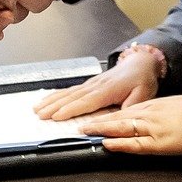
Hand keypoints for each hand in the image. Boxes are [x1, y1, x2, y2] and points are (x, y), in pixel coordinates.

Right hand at [35, 49, 160, 120]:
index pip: (86, 102)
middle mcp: (96, 86)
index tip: (57, 116)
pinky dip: (57, 95)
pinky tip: (48, 100)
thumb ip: (130, 107)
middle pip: (72, 97)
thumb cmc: (142, 79)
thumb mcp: (143, 95)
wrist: (141, 62)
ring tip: (38, 108)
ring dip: (52, 101)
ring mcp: (91, 84)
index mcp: (108, 90)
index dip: (71, 109)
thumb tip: (120, 119)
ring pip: (68, 93)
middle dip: (55, 106)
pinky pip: (70, 90)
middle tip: (40, 115)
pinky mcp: (89, 84)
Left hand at [74, 95, 181, 155]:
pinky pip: (134, 143)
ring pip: (121, 128)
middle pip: (117, 118)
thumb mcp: (170, 104)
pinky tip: (107, 143)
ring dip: (102, 130)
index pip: (123, 110)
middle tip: (80, 124)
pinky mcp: (157, 142)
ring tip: (86, 132)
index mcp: (151, 106)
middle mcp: (147, 114)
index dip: (106, 115)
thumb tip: (143, 115)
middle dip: (98, 121)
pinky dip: (119, 143)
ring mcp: (150, 128)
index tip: (92, 117)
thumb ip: (155, 109)